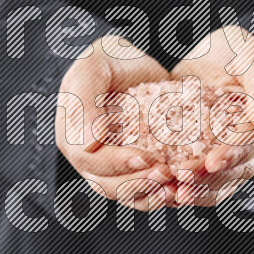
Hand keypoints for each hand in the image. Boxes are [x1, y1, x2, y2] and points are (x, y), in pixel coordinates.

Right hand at [55, 36, 176, 210]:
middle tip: (166, 173)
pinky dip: (160, 195)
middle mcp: (88, 157)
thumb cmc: (111, 59)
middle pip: (107, 184)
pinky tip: (181, 190)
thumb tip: (87, 143)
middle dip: (138, 182)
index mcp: (72, 135)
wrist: (134, 64)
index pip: (89, 160)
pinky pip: (143, 191)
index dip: (116, 163)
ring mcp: (110, 167)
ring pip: (125, 193)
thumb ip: (84, 100)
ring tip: (176, 188)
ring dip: (150, 194)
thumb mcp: (93, 67)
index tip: (145, 156)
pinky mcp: (133, 169)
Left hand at [170, 26, 253, 205]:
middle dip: (209, 179)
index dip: (233, 155)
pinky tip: (161, 189)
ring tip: (172, 193)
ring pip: (217, 184)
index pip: (253, 146)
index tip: (212, 161)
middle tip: (183, 179)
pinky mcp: (206, 159)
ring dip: (195, 190)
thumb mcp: (252, 56)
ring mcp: (231, 157)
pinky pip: (198, 181)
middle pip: (234, 172)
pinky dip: (181, 186)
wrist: (213, 56)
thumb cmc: (237, 51)